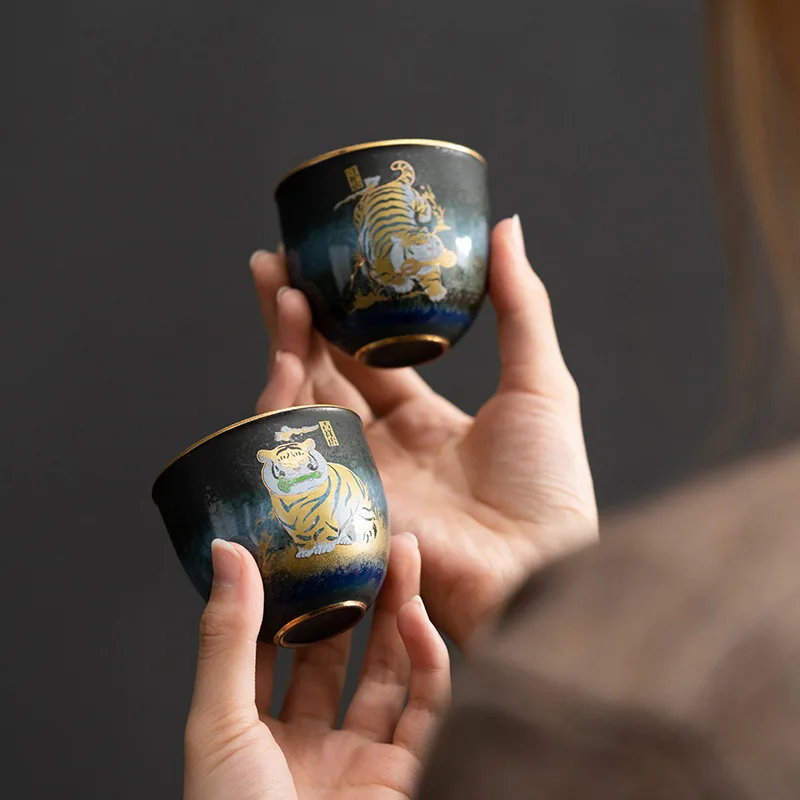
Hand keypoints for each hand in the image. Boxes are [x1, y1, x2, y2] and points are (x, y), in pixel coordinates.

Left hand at [184, 533, 448, 799]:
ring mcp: (362, 760)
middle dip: (354, 595)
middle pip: (338, 654)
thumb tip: (225, 551)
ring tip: (403, 558)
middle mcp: (312, 745)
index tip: (305, 547)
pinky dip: (429, 660)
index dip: (292, 596)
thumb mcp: (219, 725)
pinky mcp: (410, 773)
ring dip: (398, 614)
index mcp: (257, 735)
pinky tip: (416, 619)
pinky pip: (427, 706)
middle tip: (367, 541)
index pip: (276, 649)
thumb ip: (226, 638)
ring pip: (387, 672)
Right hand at [251, 216, 597, 649]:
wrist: (539, 567)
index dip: (341, 315)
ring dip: (285, 347)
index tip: (319, 267)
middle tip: (273, 265)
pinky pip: (299, 453)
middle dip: (296, 321)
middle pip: (323, 375)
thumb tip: (506, 225)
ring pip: (302, 406)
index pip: (365, 359)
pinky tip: (283, 356)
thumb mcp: (540, 383)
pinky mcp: (336, 505)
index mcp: (422, 422)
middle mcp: (381, 448)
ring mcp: (355, 477)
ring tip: (278, 290)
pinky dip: (284, 404)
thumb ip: (519, 306)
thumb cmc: (549, 485)